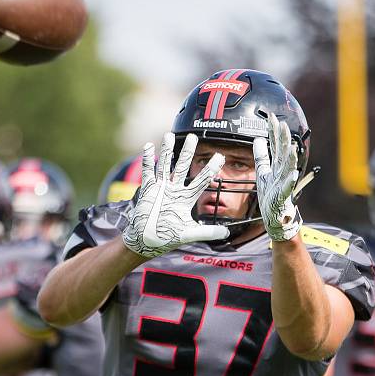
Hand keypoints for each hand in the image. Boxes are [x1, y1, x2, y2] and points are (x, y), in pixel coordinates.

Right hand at [122, 132, 228, 257]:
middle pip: (182, 166)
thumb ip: (208, 232)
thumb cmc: (168, 237)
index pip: (201, 180)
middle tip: (193, 137)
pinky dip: (148, 159)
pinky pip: (148, 172)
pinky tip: (149, 146)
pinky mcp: (149, 190)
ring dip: (166, 151)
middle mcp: (175, 190)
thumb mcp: (190, 233)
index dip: (210, 169)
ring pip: (165, 165)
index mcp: (186, 198)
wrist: (147, 240)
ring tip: (169, 135)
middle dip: (187, 152)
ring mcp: (161, 188)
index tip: (220, 156)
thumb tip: (227, 232)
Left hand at [253, 112, 301, 240]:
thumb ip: (261, 156)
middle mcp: (281, 172)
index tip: (271, 117)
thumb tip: (258, 138)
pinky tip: (293, 174)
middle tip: (282, 125)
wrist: (275, 216)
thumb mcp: (263, 172)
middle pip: (282, 153)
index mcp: (276, 165)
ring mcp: (283, 184)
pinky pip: (287, 188)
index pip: (275, 145)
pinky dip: (290, 181)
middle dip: (283, 140)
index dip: (273, 132)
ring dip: (290, 157)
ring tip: (291, 147)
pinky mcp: (282, 197)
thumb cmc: (270, 193)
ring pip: (288, 168)